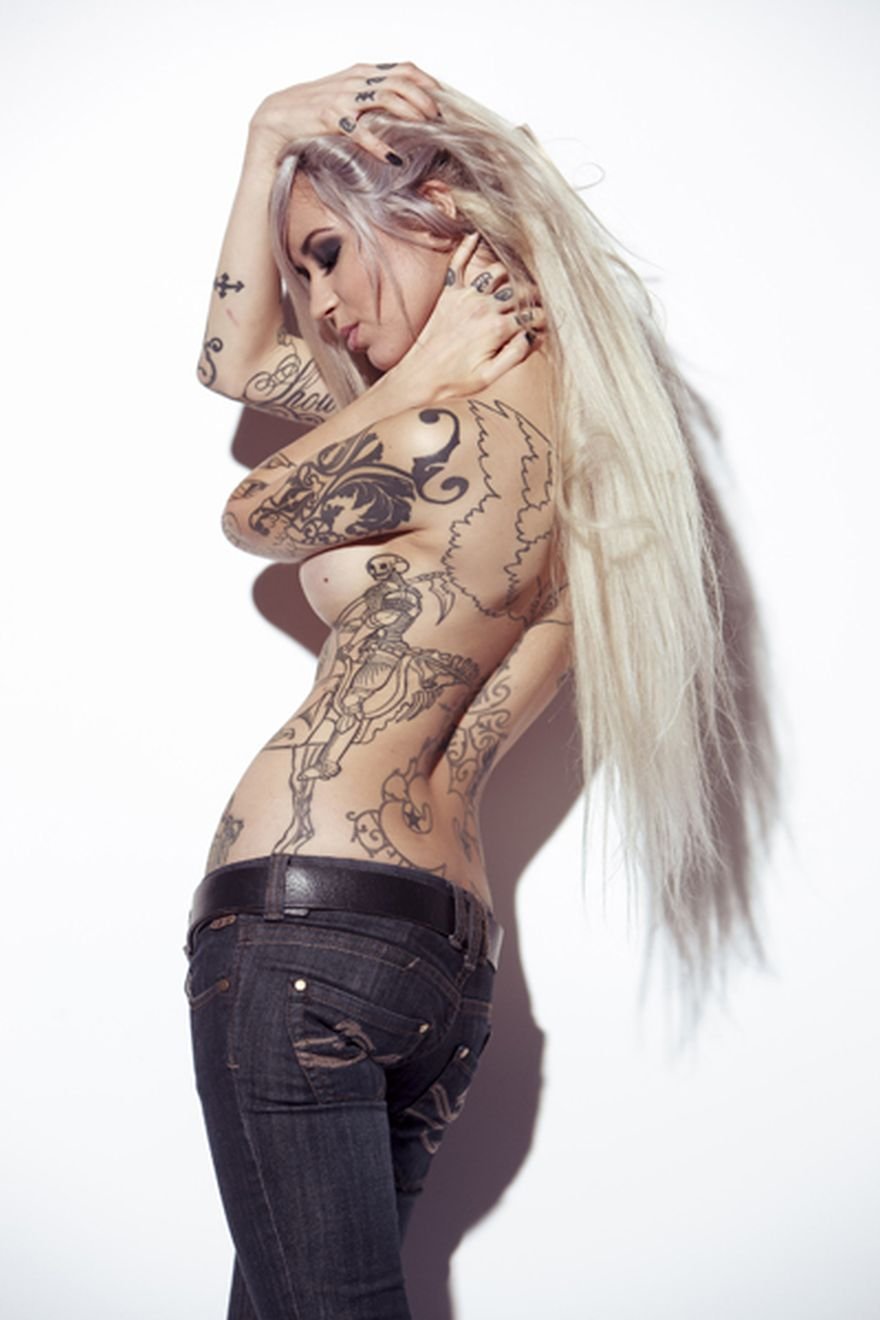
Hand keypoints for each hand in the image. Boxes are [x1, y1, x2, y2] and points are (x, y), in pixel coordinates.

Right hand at [251, 62, 442, 163]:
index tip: (442, 100)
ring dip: (410, 112)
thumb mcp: (346, 97)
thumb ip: (370, 96)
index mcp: (362, 73)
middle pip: (401, 81)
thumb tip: (400, 106)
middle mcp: (355, 80)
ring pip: (387, 97)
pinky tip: (393, 158)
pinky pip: (360, 131)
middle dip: (425, 99)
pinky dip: (379, 145)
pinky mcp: (330, 117)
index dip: (427, 82)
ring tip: (425, 128)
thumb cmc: (313, 111)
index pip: (404, 69)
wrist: (276, 118)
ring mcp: (343, 97)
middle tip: (438, 118)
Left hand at [390, 233, 544, 401]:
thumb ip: (515, 355)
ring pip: (498, 274)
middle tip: (537, 305)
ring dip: (512, 277)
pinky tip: (475, 234)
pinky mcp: (448, 294)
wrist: (418, 379)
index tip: (545, 327)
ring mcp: (464, 297)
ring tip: (519, 284)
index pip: (532, 317)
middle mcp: (482, 307)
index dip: (543, 322)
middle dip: (533, 299)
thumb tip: (533, 335)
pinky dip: (467, 247)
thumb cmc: (454, 382)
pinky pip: (458, 264)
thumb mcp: (490, 377)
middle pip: (519, 293)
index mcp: (496, 329)